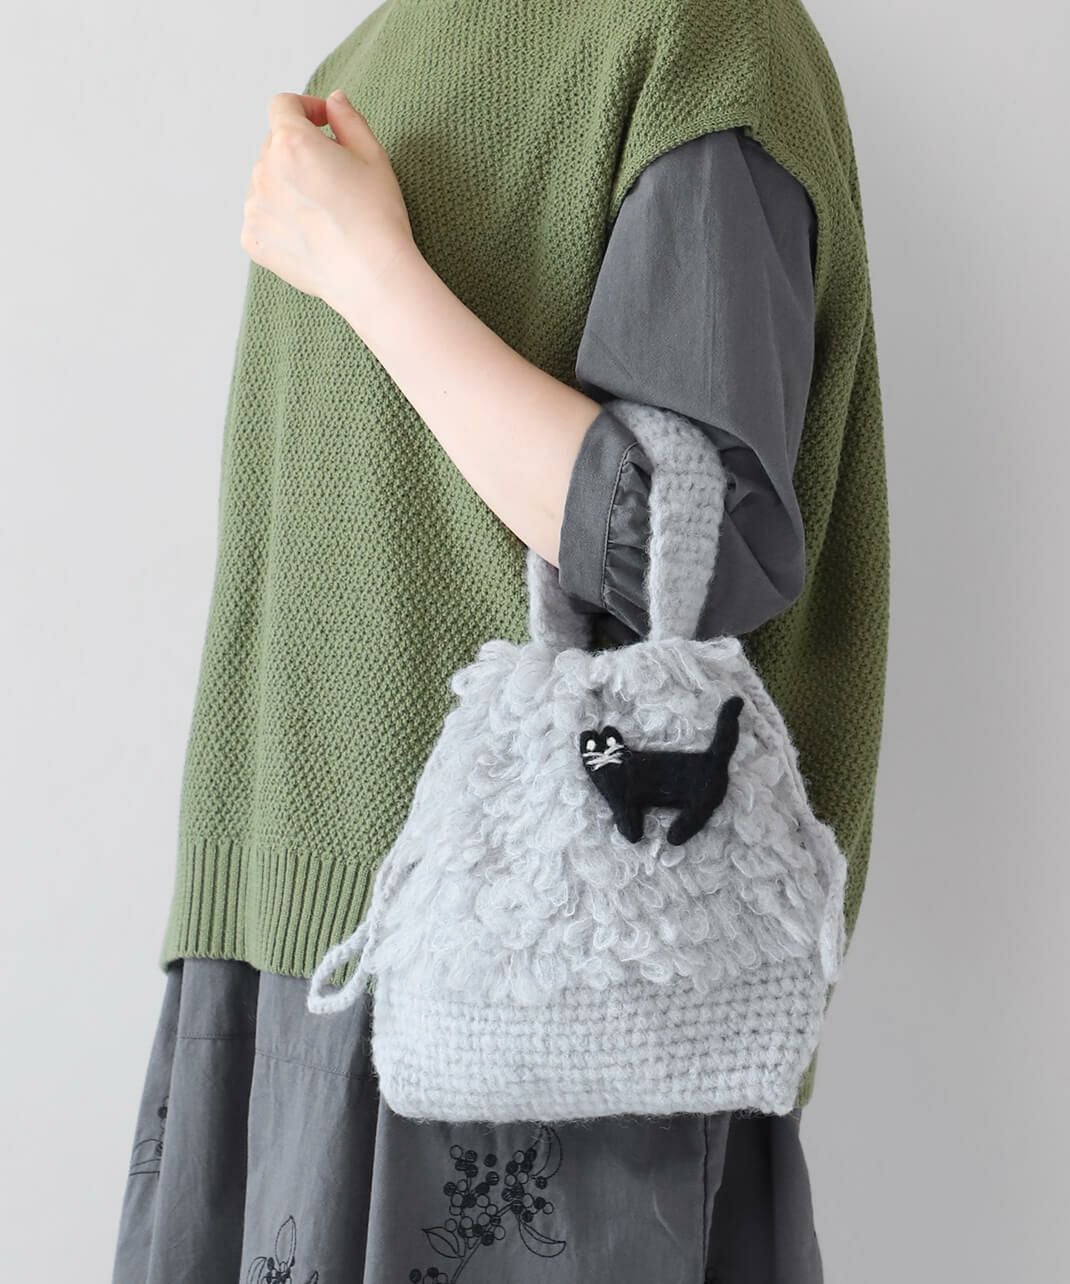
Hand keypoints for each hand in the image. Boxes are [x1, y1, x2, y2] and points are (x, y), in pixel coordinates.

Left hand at [240, 89, 418, 320]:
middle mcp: (264, 170)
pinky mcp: (252, 238)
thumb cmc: (378, 216)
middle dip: (298, 150)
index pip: (283, 105)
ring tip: (321, 211)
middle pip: (273, 144)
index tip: (325, 124)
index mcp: (292, 142)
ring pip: (266, 181)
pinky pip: (261, 216)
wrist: (370, 276)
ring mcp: (254, 206)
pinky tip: (309, 234)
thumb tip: (333, 101)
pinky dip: (279, 218)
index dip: (306, 108)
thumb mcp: (373, 156)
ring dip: (287, 184)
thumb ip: (348, 119)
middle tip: (332, 177)